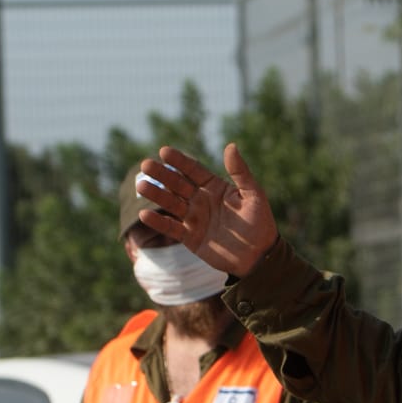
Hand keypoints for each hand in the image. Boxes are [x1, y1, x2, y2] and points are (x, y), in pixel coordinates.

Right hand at [136, 143, 279, 277]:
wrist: (259, 257)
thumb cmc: (260, 223)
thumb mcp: (253, 195)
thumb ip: (241, 172)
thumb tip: (231, 146)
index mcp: (215, 187)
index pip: (194, 170)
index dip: (180, 161)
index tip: (164, 151)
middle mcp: (202, 200)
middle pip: (178, 184)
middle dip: (162, 175)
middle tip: (146, 165)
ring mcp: (195, 219)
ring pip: (171, 204)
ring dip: (156, 195)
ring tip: (141, 185)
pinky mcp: (190, 238)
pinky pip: (171, 228)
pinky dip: (158, 222)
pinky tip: (145, 214)